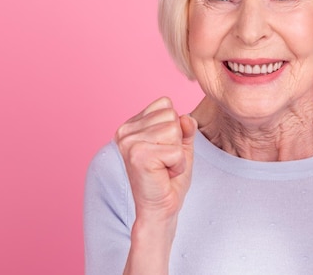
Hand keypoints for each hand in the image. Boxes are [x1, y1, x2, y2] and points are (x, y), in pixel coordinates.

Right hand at [115, 97, 196, 220]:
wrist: (159, 209)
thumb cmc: (168, 178)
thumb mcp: (181, 146)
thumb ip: (185, 127)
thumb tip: (186, 117)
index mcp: (131, 124)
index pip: (165, 104)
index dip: (174, 127)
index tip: (163, 148)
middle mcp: (125, 130)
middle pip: (171, 115)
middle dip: (176, 140)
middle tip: (165, 161)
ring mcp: (129, 142)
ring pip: (174, 130)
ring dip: (177, 153)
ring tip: (164, 167)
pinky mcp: (138, 155)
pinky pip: (176, 150)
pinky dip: (178, 165)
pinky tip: (165, 174)